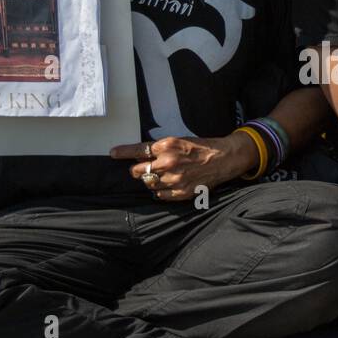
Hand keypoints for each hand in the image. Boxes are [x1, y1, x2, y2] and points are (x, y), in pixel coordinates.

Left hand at [110, 133, 257, 200]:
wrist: (223, 159)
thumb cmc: (201, 148)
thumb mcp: (178, 141)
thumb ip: (159, 149)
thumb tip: (140, 156)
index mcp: (167, 146)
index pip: (138, 150)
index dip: (123, 152)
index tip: (113, 153)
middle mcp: (168, 162)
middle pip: (138, 171)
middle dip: (137, 170)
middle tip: (142, 169)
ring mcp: (174, 179)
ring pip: (148, 183)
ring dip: (150, 180)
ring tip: (162, 175)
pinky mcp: (180, 192)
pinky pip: (159, 195)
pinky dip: (160, 191)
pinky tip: (169, 184)